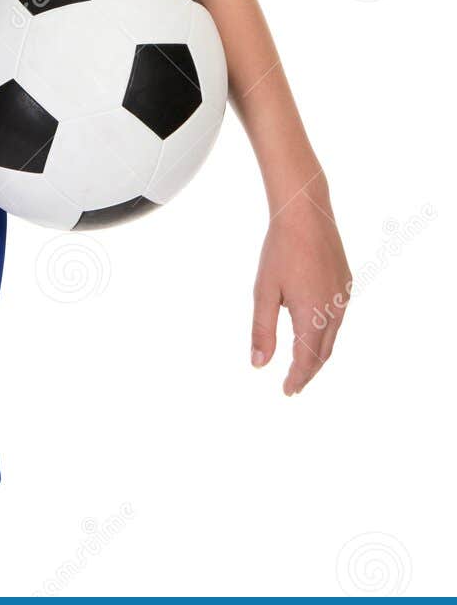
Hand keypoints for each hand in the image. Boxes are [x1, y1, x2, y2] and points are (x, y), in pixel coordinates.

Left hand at [250, 171, 351, 394]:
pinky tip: (315, 330)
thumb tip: (259, 365)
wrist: (305, 212)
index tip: (288, 392)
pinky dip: (327, 332)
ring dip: (318, 353)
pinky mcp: (346, 282)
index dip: (297, 378)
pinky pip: (338, 317)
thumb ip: (262, 330)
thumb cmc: (280, 250)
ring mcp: (343, 295)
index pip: (307, 360)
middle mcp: (334, 309)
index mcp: (313, 315)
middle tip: (294, 385)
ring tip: (303, 364)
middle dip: (308, 371)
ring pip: (333, 336)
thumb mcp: (264, 291)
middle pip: (323, 352)